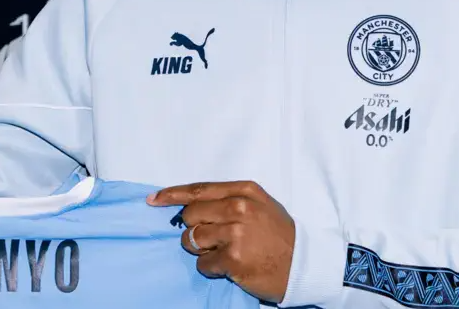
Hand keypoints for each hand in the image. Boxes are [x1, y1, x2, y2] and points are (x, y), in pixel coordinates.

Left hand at [148, 181, 294, 303]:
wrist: (304, 264)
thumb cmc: (280, 235)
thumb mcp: (259, 205)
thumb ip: (227, 199)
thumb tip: (188, 203)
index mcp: (244, 191)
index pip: (198, 190)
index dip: (172, 195)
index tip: (154, 199)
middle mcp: (239, 208)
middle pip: (190, 215)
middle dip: (194, 228)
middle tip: (214, 237)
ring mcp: (235, 234)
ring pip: (191, 239)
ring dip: (201, 249)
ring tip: (224, 251)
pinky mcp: (233, 260)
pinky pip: (202, 263)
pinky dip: (211, 267)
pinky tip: (229, 266)